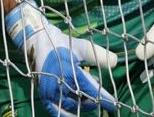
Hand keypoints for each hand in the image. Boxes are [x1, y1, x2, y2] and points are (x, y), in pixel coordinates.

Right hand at [5, 2, 119, 115]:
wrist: (39, 43)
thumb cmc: (63, 44)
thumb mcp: (83, 47)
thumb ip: (99, 55)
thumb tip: (115, 62)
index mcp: (70, 73)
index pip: (91, 90)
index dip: (104, 98)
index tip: (113, 104)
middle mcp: (60, 86)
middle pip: (82, 101)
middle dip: (93, 101)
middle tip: (101, 99)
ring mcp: (51, 93)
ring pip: (71, 107)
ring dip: (82, 106)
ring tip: (90, 101)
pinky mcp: (45, 96)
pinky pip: (56, 111)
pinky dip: (66, 114)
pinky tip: (74, 115)